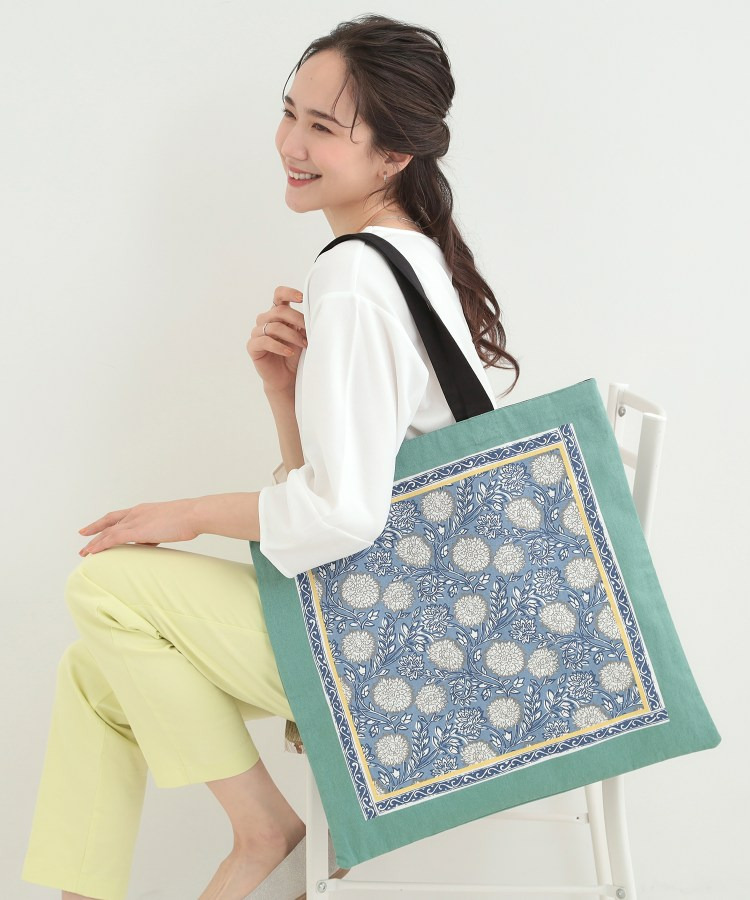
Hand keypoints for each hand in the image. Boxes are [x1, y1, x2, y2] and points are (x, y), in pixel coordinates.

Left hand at [78, 498, 199, 555]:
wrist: (193, 514)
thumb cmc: (188, 519)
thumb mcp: (169, 525)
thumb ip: (156, 533)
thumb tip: (148, 543)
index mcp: (143, 510)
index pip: (118, 515)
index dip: (105, 522)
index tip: (95, 527)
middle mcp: (135, 513)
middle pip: (108, 522)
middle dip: (94, 531)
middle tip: (83, 539)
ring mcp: (135, 520)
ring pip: (107, 532)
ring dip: (94, 542)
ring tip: (84, 552)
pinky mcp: (136, 530)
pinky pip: (112, 539)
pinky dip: (100, 545)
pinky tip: (92, 552)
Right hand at [247, 286, 307, 393]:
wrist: (287, 377)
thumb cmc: (295, 355)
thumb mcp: (302, 336)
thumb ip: (303, 324)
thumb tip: (316, 314)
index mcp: (277, 314)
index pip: (279, 295)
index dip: (289, 293)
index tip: (302, 298)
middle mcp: (265, 320)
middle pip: (279, 311)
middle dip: (297, 320)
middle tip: (309, 332)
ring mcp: (257, 333)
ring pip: (274, 326)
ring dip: (292, 335)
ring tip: (304, 345)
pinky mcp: (253, 346)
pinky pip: (265, 341)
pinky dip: (279, 346)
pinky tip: (289, 352)